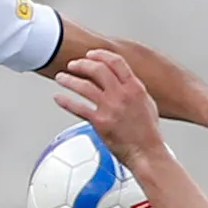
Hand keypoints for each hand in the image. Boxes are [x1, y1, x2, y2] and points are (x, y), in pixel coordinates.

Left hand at [54, 50, 165, 166]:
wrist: (146, 152)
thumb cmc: (148, 132)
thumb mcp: (147, 103)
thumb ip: (133, 89)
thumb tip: (122, 79)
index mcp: (134, 88)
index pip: (115, 62)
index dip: (100, 55)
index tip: (90, 54)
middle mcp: (122, 95)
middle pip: (97, 69)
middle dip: (82, 64)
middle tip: (73, 65)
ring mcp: (110, 108)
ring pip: (84, 86)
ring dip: (69, 79)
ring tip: (61, 77)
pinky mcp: (100, 122)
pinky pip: (78, 108)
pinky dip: (65, 101)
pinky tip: (59, 98)